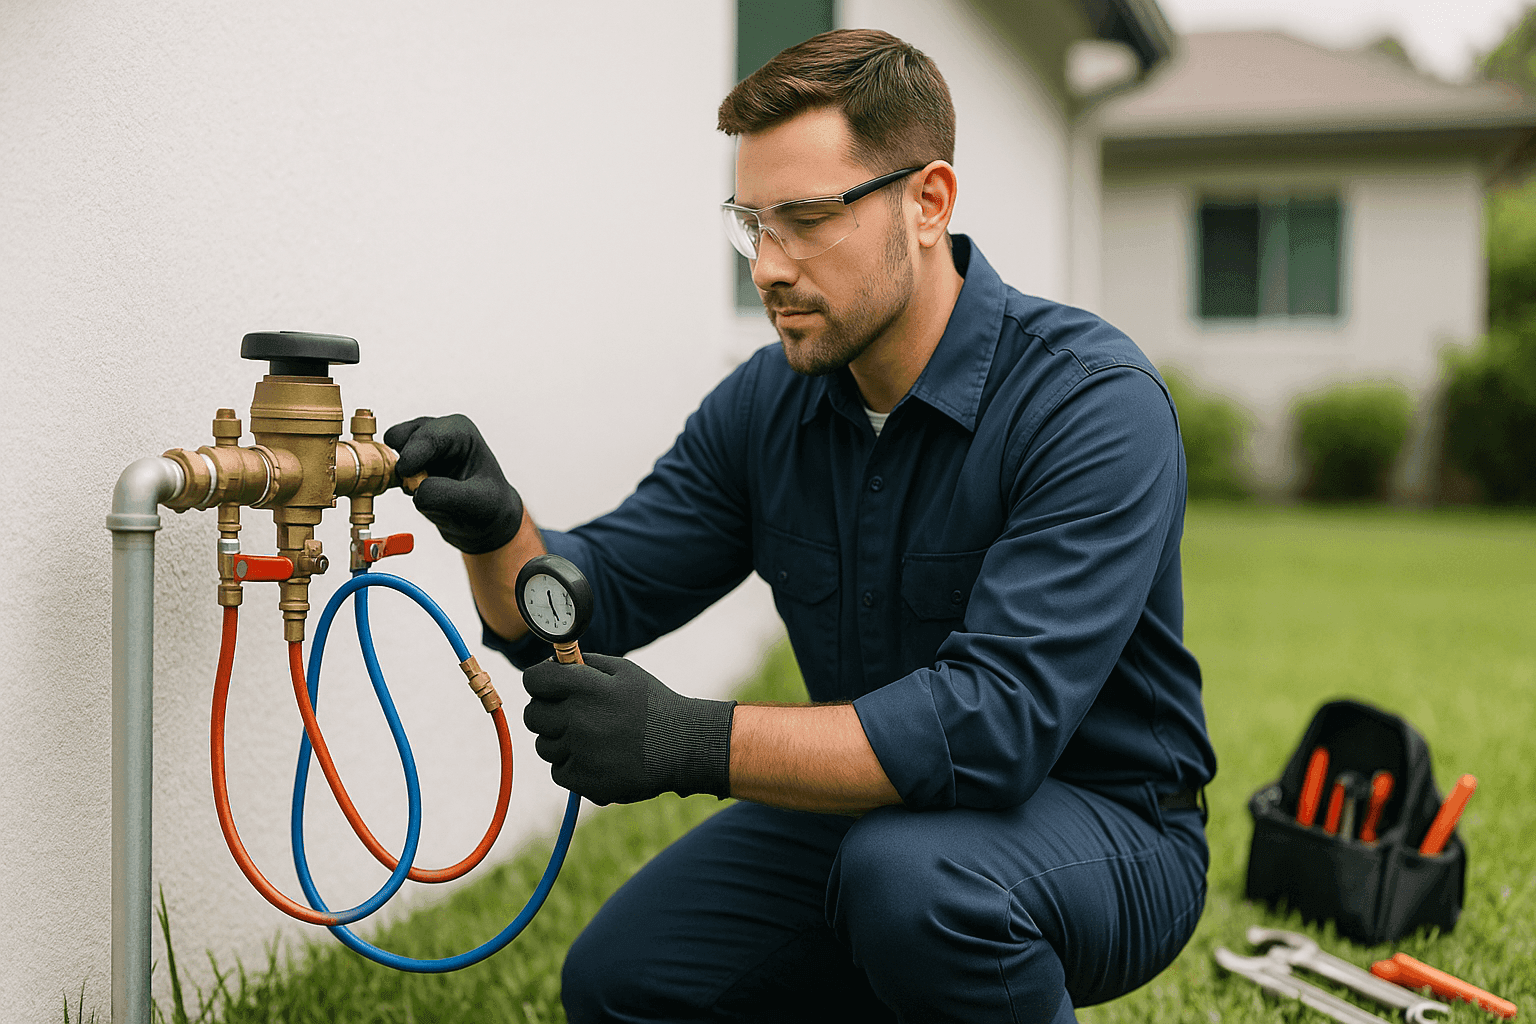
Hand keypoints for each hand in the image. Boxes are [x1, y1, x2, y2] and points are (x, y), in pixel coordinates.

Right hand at [383, 414, 523, 553]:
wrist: (485, 522)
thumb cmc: (490, 504)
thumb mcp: (477, 502)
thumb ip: (447, 494)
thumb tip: (417, 491)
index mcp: (459, 432)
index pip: (428, 434)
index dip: (412, 454)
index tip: (405, 473)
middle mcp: (437, 434)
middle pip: (400, 436)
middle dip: (401, 460)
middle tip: (412, 484)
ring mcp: (420, 449)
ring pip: (388, 452)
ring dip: (396, 473)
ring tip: (418, 489)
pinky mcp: (408, 466)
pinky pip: (386, 470)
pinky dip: (390, 481)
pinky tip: (412, 493)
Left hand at [522, 652, 735, 804]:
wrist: (684, 747)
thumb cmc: (653, 705)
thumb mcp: (625, 672)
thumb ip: (585, 663)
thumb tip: (550, 663)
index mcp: (588, 688)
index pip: (535, 680)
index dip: (539, 681)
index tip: (546, 685)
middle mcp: (579, 719)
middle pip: (533, 715)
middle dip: (546, 711)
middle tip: (570, 713)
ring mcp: (581, 753)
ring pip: (544, 745)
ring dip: (561, 740)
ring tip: (593, 737)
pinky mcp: (585, 782)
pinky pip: (559, 771)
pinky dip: (573, 765)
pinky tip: (599, 757)